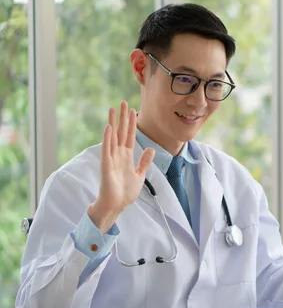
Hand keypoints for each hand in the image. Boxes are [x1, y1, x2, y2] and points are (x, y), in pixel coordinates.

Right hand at [88, 101, 154, 232]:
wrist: (116, 205)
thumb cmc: (125, 193)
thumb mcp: (140, 175)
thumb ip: (144, 162)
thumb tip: (151, 149)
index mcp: (127, 157)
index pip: (130, 136)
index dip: (132, 123)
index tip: (133, 111)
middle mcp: (118, 155)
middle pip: (121, 132)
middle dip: (123, 117)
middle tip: (122, 102)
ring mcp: (112, 159)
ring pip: (113, 137)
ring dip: (113, 123)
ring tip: (113, 109)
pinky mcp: (106, 165)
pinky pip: (106, 149)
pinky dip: (107, 138)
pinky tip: (108, 127)